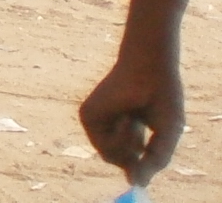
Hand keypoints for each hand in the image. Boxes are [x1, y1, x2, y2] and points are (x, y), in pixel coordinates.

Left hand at [82, 39, 186, 184]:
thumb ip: (154, 160)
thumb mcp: (166, 135)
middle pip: (117, 161)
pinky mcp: (87, 116)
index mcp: (126, 128)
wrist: (150, 70)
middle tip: (143, 138)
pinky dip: (121, 139)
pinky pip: (104, 146)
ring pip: (110, 157)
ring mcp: (96, 122)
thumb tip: (136, 183)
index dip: (135, 167)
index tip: (140, 173)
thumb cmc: (162, 98)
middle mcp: (108, 125)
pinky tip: (127, 119)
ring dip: (129, 146)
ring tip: (135, 123)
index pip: (126, 159)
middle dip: (134, 156)